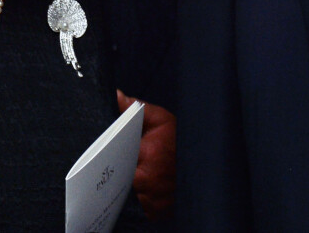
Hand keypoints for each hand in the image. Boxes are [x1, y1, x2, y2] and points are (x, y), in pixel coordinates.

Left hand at [118, 91, 175, 221]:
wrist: (204, 163)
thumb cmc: (180, 140)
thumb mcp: (160, 119)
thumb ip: (136, 108)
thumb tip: (116, 95)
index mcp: (147, 155)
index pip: (116, 157)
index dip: (110, 155)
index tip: (105, 152)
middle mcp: (149, 181)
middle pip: (119, 178)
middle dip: (118, 172)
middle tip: (118, 163)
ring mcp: (154, 201)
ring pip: (128, 196)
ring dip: (127, 188)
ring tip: (130, 175)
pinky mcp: (158, 214)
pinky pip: (140, 209)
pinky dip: (139, 201)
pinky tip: (142, 189)